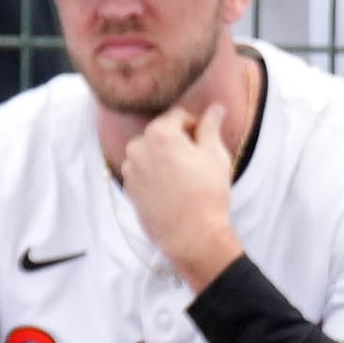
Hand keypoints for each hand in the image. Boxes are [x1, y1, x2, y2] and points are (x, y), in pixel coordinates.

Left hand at [116, 99, 243, 289]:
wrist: (191, 235)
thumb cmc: (207, 193)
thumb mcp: (215, 154)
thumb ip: (211, 126)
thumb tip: (215, 107)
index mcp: (158, 133)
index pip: (178, 115)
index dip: (195, 125)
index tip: (205, 142)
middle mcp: (137, 147)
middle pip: (161, 133)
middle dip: (178, 141)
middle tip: (197, 161)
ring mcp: (129, 169)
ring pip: (150, 152)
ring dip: (164, 157)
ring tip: (184, 177)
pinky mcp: (128, 188)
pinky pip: (143, 171)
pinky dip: (155, 174)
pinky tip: (172, 189)